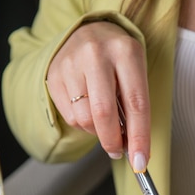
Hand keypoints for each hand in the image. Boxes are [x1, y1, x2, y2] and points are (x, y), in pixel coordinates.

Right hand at [46, 21, 150, 171]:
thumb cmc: (118, 59)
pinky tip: (89, 110)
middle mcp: (96, 54)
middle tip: (118, 151)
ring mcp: (71, 63)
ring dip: (97, 132)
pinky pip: (71, 116)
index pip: (136, 104)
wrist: (88, 32)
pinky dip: (83, 124)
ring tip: (104, 122)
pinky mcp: (54, 75)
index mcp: (126, 52)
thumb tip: (135, 150)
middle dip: (112, 141)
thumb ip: (135, 109)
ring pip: (84, 118)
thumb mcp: (136, 73)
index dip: (139, 137)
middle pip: (103, 113)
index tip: (140, 162)